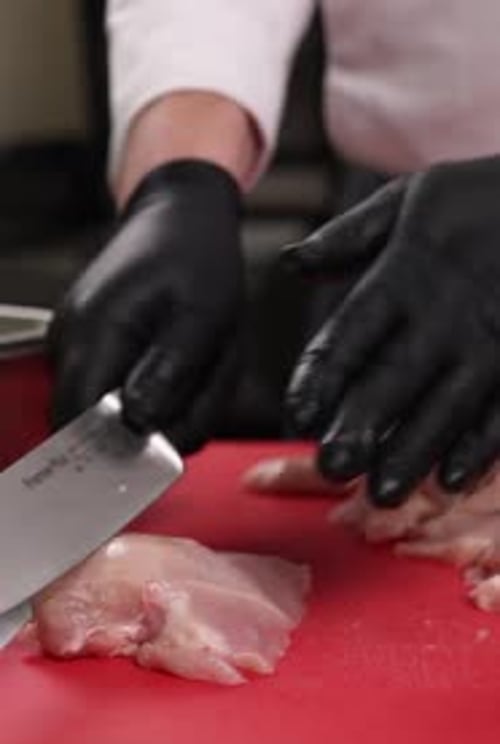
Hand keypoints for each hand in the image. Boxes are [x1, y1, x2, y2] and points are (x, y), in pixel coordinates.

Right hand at [49, 160, 243, 452]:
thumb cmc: (199, 262)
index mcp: (96, 331)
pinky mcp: (85, 346)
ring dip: (153, 411)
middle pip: (89, 425)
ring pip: (103, 412)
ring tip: (195, 372)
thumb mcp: (205, 319)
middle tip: (197, 399)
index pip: (79, 421)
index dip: (118, 450)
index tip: (167, 449)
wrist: (180, 218)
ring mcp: (73, 342)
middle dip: (146, 431)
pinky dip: (149, 394)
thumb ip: (172, 376)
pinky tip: (179, 367)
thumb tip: (139, 424)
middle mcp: (71, 339)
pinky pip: (110, 391)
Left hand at [285, 156, 499, 505]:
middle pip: (395, 378)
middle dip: (361, 427)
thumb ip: (350, 235)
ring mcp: (493, 342)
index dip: (322, 377)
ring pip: (447, 407)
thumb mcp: (414, 196)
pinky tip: (453, 481)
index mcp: (407, 272)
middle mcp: (446, 313)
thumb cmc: (486, 197)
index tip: (297, 415)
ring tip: (382, 494)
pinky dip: (479, 449)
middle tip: (331, 470)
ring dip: (414, 452)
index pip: (353, 333)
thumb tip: (290, 265)